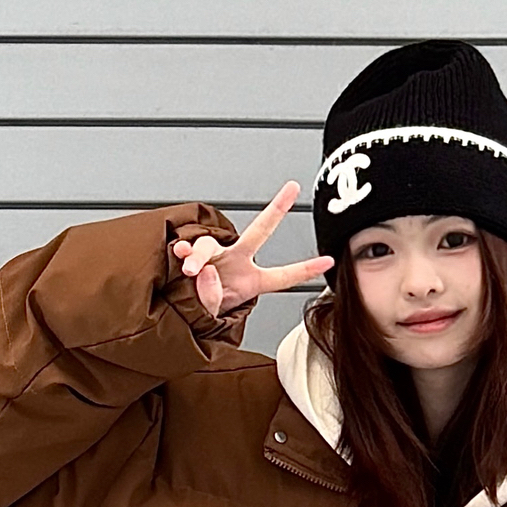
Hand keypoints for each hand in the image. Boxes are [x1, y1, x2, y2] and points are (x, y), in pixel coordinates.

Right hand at [171, 181, 331, 318]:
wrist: (178, 316)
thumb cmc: (201, 314)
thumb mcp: (213, 318)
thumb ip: (212, 299)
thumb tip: (205, 271)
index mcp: (251, 281)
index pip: (282, 276)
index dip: (305, 270)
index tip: (328, 261)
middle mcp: (236, 261)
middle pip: (259, 231)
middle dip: (277, 209)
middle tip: (292, 189)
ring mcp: (214, 256)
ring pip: (209, 245)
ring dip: (198, 255)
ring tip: (190, 270)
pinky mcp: (190, 254)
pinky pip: (186, 249)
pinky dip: (182, 252)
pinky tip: (178, 255)